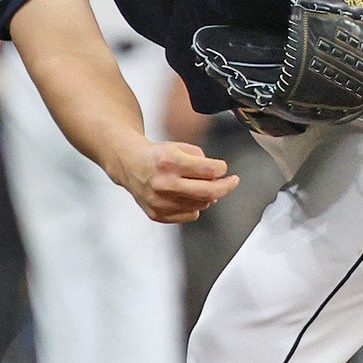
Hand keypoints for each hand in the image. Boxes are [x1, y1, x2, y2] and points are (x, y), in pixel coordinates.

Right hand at [113, 139, 238, 223]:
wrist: (130, 165)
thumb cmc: (157, 155)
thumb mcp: (179, 147)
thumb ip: (201, 159)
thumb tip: (217, 179)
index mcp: (169, 162)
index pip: (208, 170)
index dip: (222, 169)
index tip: (223, 168)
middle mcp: (164, 183)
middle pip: (208, 192)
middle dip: (226, 187)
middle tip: (232, 182)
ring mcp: (160, 202)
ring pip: (201, 205)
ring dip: (207, 196)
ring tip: (198, 185)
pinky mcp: (158, 214)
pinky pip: (189, 215)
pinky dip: (193, 206)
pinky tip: (184, 195)